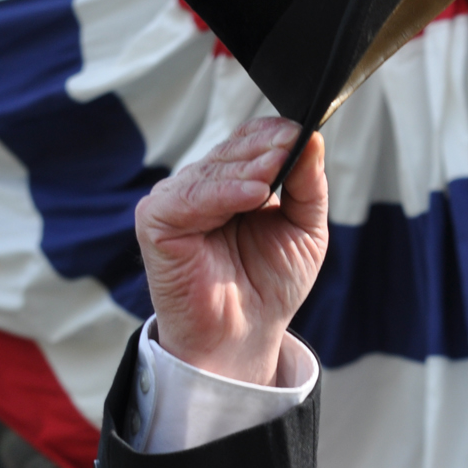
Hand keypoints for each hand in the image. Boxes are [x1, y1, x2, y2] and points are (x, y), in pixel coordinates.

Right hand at [134, 118, 327, 384]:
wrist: (243, 335)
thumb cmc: (271, 285)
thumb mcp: (304, 229)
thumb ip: (308, 185)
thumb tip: (312, 139)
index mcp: (233, 182)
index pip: (250, 142)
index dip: (275, 135)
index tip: (303, 132)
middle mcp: (203, 186)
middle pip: (234, 151)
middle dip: (267, 149)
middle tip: (294, 143)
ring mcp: (177, 201)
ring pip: (214, 170)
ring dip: (250, 167)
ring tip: (276, 169)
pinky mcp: (156, 221)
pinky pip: (189, 198)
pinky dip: (224, 194)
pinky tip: (254, 194)